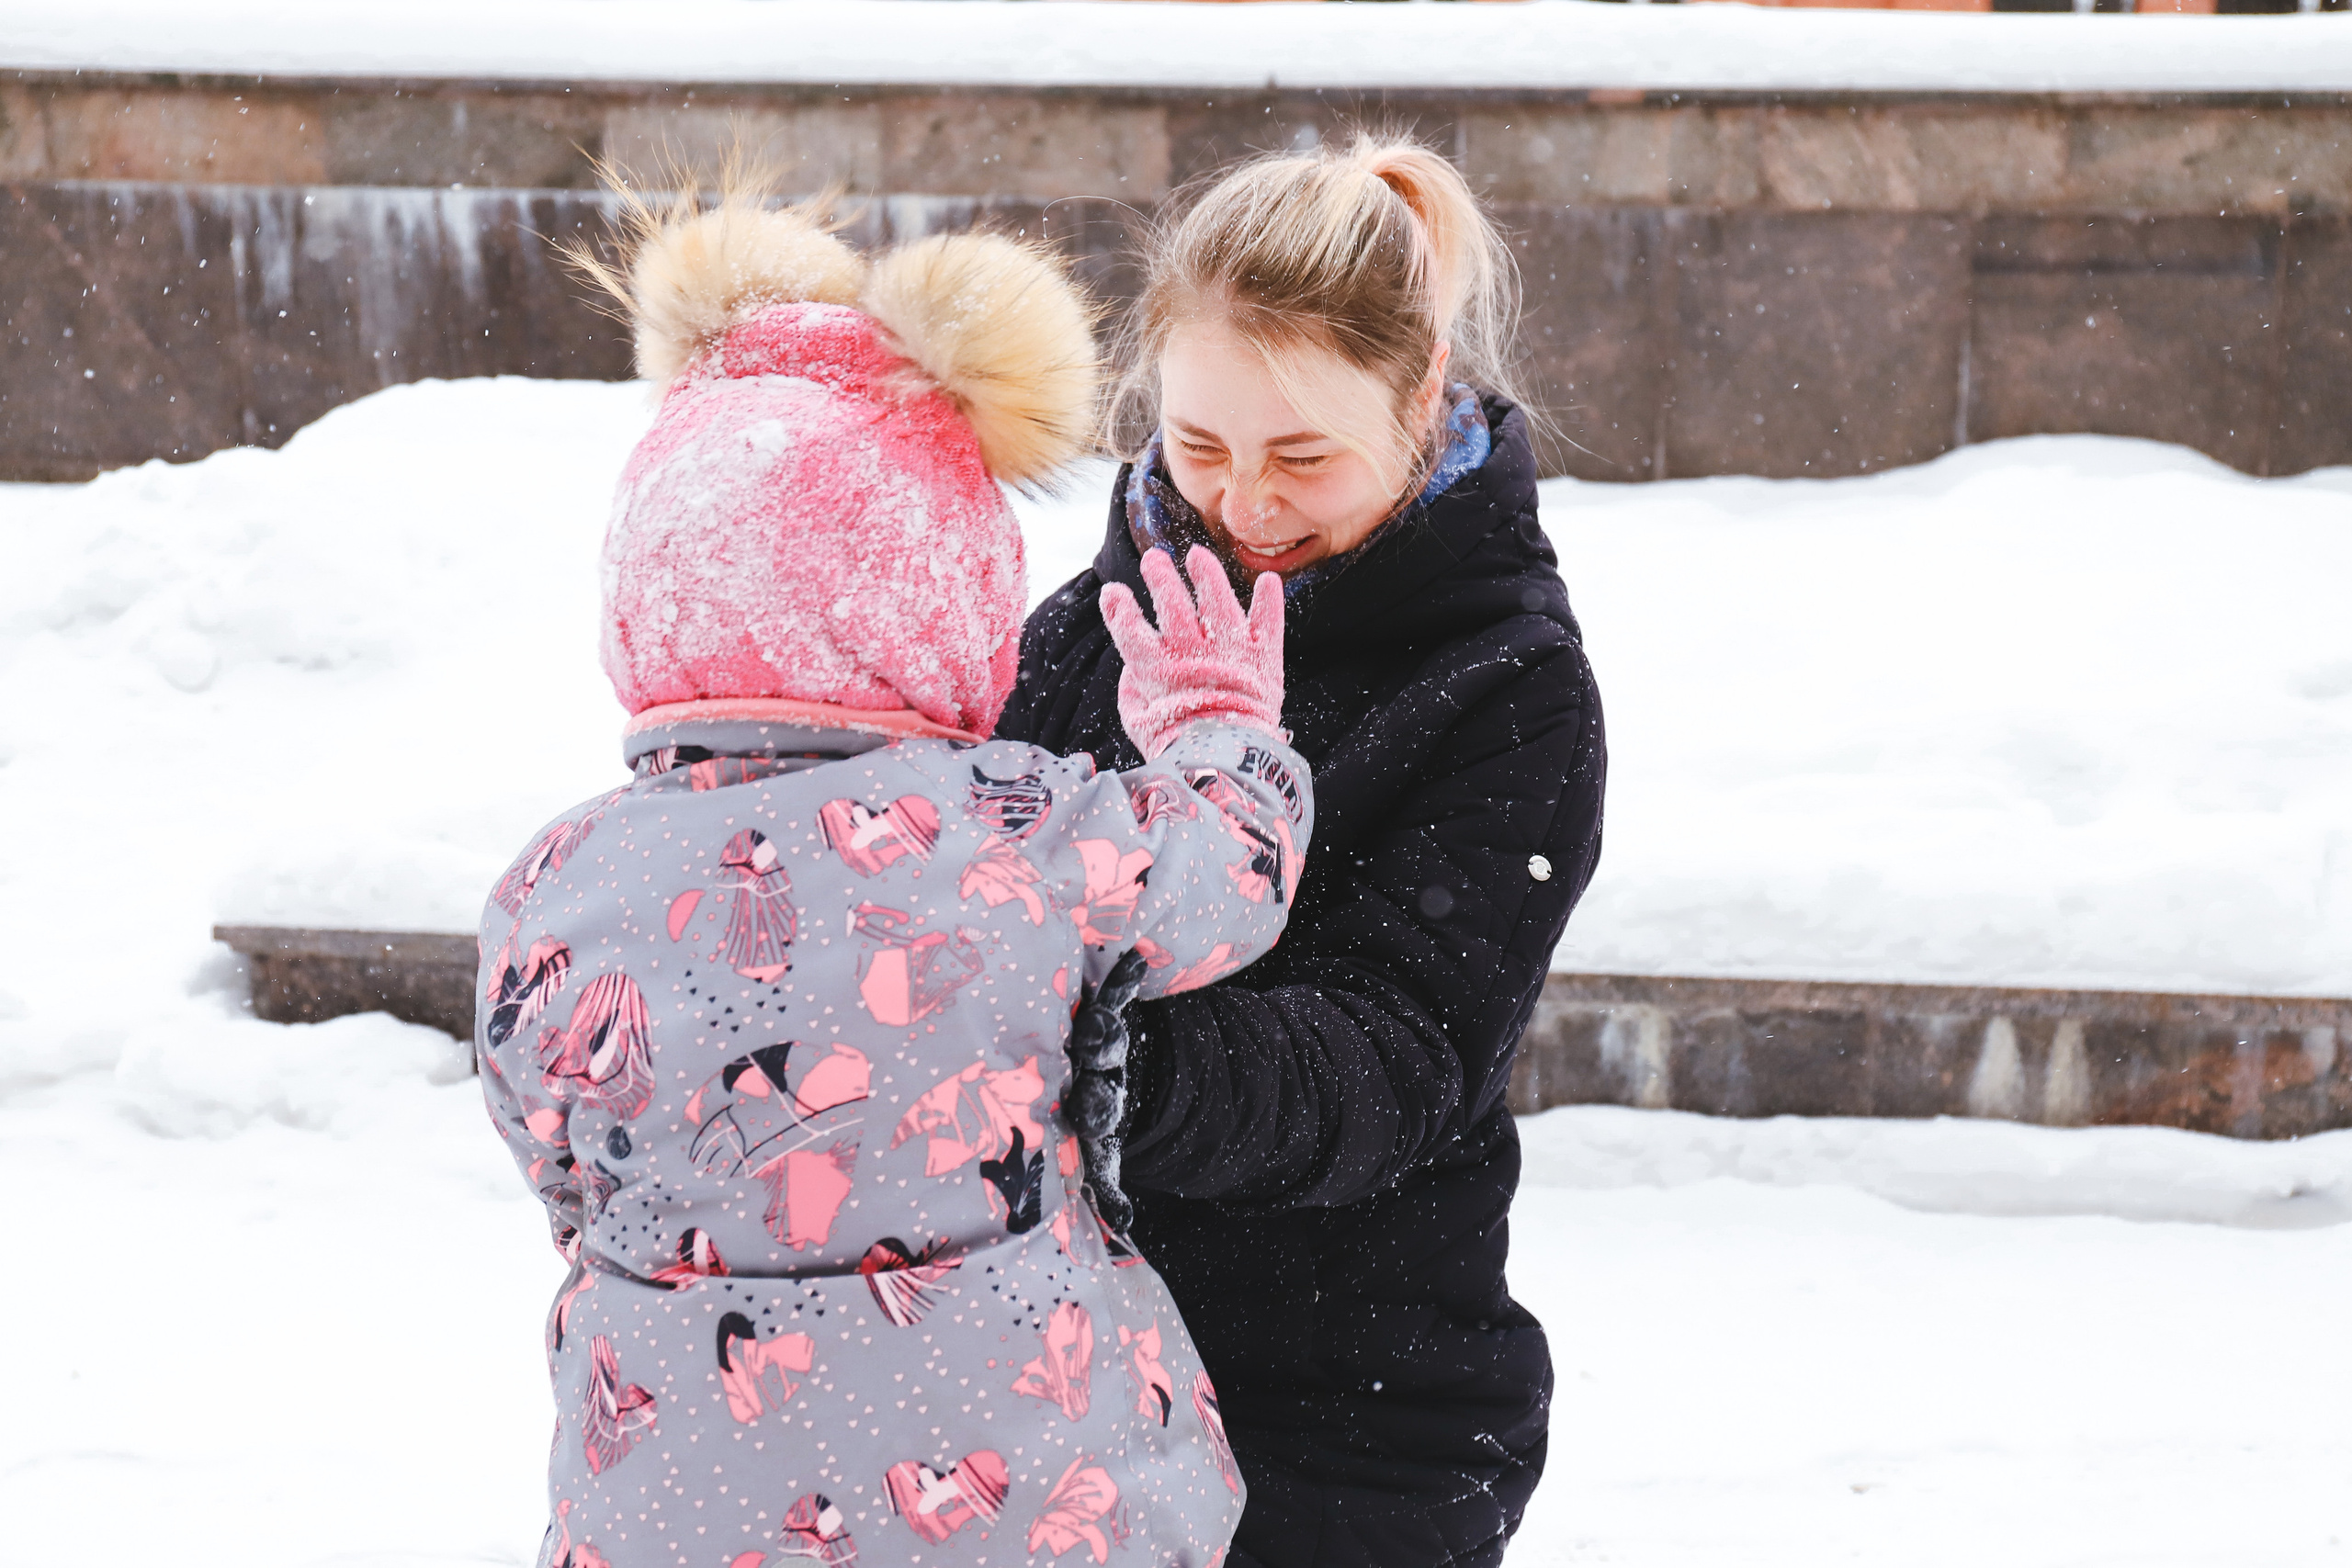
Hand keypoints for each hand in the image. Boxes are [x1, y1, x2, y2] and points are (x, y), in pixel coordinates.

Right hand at [1098, 544, 1284, 761]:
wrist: (1227, 760)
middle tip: (1154, 559)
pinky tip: (1268, 581)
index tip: (1113, 592)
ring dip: (1207, 574)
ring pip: (1217, 601)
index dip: (1118, 608)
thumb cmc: (1178, 747)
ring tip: (1198, 555)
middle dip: (1160, 577)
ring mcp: (1229, 650)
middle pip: (1172, 603)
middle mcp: (1191, 652)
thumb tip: (1132, 673)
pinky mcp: (1262, 658)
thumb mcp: (1140, 725)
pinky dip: (1269, 601)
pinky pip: (1268, 623)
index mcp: (1157, 669)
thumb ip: (1133, 695)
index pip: (1130, 629)